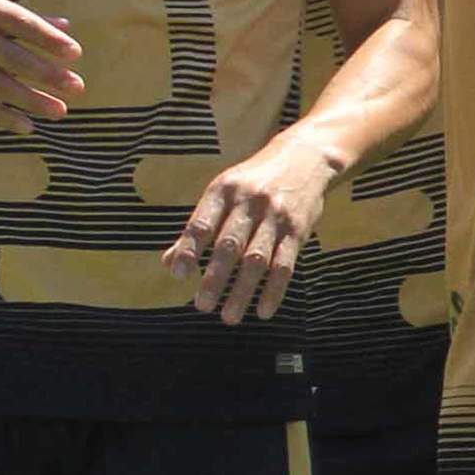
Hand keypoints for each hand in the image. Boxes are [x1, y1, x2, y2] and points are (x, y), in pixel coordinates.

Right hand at [0, 0, 84, 135]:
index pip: (19, 22)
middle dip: (46, 74)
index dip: (47, 39)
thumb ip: (25, 17)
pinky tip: (27, 126)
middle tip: (77, 87)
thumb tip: (66, 27)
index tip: (75, 53)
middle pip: (11, 57)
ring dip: (30, 100)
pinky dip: (2, 117)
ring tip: (60, 111)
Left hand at [161, 136, 331, 324]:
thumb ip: (199, 226)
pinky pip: (285, 264)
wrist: (304, 157)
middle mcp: (249, 201)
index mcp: (224, 190)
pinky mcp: (298, 229)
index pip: (202, 223)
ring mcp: (276, 215)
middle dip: (214, 278)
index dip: (188, 250)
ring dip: (242, 291)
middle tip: (202, 306)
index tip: (179, 275)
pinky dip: (274, 290)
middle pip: (229, 245)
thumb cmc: (253, 181)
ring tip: (229, 317)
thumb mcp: (223, 193)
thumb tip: (169, 263)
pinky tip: (263, 311)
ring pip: (256, 260)